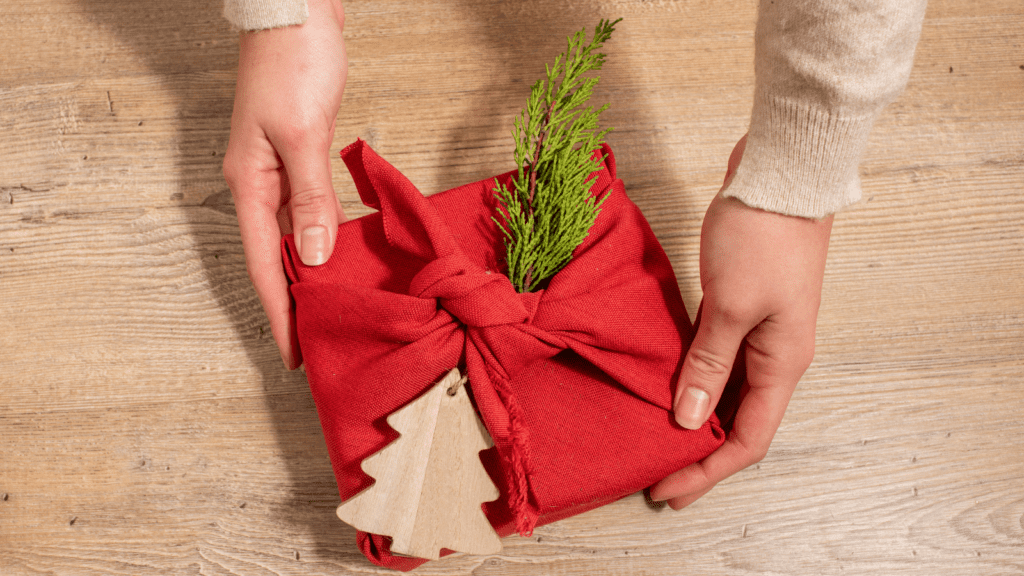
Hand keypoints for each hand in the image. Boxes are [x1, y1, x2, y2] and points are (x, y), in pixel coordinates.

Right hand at [223, 0, 347, 368]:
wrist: (296, 14)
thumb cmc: (293, 65)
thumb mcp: (302, 134)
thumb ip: (310, 198)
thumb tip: (312, 257)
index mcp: (250, 184)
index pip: (264, 264)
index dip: (280, 311)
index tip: (293, 352)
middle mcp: (260, 185)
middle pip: (276, 258)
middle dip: (295, 302)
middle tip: (319, 343)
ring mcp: (280, 172)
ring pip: (295, 237)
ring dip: (312, 273)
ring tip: (334, 311)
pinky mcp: (301, 158)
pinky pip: (311, 211)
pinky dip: (325, 237)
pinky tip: (342, 255)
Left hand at [650, 136, 832, 508]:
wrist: (783, 173)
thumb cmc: (763, 235)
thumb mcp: (731, 306)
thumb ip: (709, 365)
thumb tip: (687, 420)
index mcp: (782, 363)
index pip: (747, 439)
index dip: (707, 471)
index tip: (666, 490)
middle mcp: (776, 356)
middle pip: (738, 423)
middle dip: (699, 455)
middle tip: (657, 476)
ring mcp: (760, 332)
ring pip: (727, 394)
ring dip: (695, 419)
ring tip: (657, 441)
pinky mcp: (742, 309)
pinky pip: (718, 361)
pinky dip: (694, 380)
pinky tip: (666, 388)